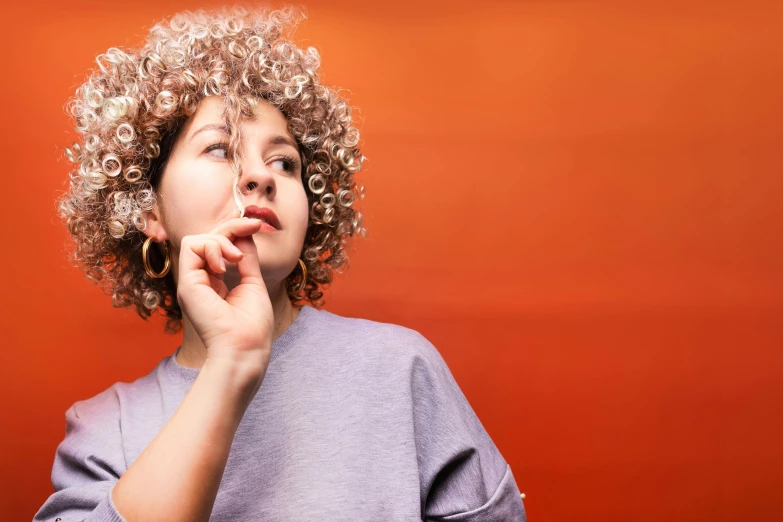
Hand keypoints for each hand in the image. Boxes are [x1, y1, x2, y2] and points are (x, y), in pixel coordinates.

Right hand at [175, 217, 272, 374]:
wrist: (246, 349)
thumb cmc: (252, 326)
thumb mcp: (252, 282)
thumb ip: (246, 258)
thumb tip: (244, 233)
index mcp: (213, 283)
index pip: (217, 246)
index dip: (235, 230)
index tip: (256, 225)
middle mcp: (199, 281)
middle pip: (207, 238)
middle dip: (231, 227)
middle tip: (252, 227)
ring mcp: (191, 282)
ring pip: (197, 239)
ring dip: (222, 240)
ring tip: (236, 259)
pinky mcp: (187, 284)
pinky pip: (191, 246)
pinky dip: (212, 247)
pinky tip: (225, 265)